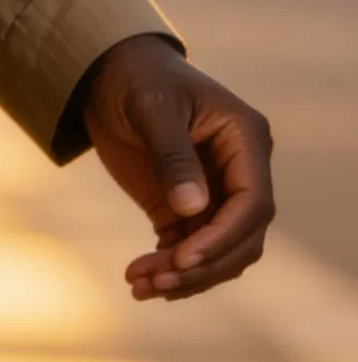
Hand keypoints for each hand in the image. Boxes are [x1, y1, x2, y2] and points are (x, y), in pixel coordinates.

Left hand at [80, 34, 274, 303]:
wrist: (108, 75)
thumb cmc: (137, 79)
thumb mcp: (152, 109)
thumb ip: (173, 156)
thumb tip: (192, 210)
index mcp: (246, 140)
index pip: (252, 203)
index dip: (223, 237)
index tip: (184, 258)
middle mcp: (240, 170)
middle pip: (242, 237)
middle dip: (203, 265)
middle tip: (157, 282)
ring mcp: (215, 192)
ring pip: (218, 251)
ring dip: (185, 275)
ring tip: (139, 286)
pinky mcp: (185, 207)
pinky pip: (190, 248)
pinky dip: (169, 268)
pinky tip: (138, 277)